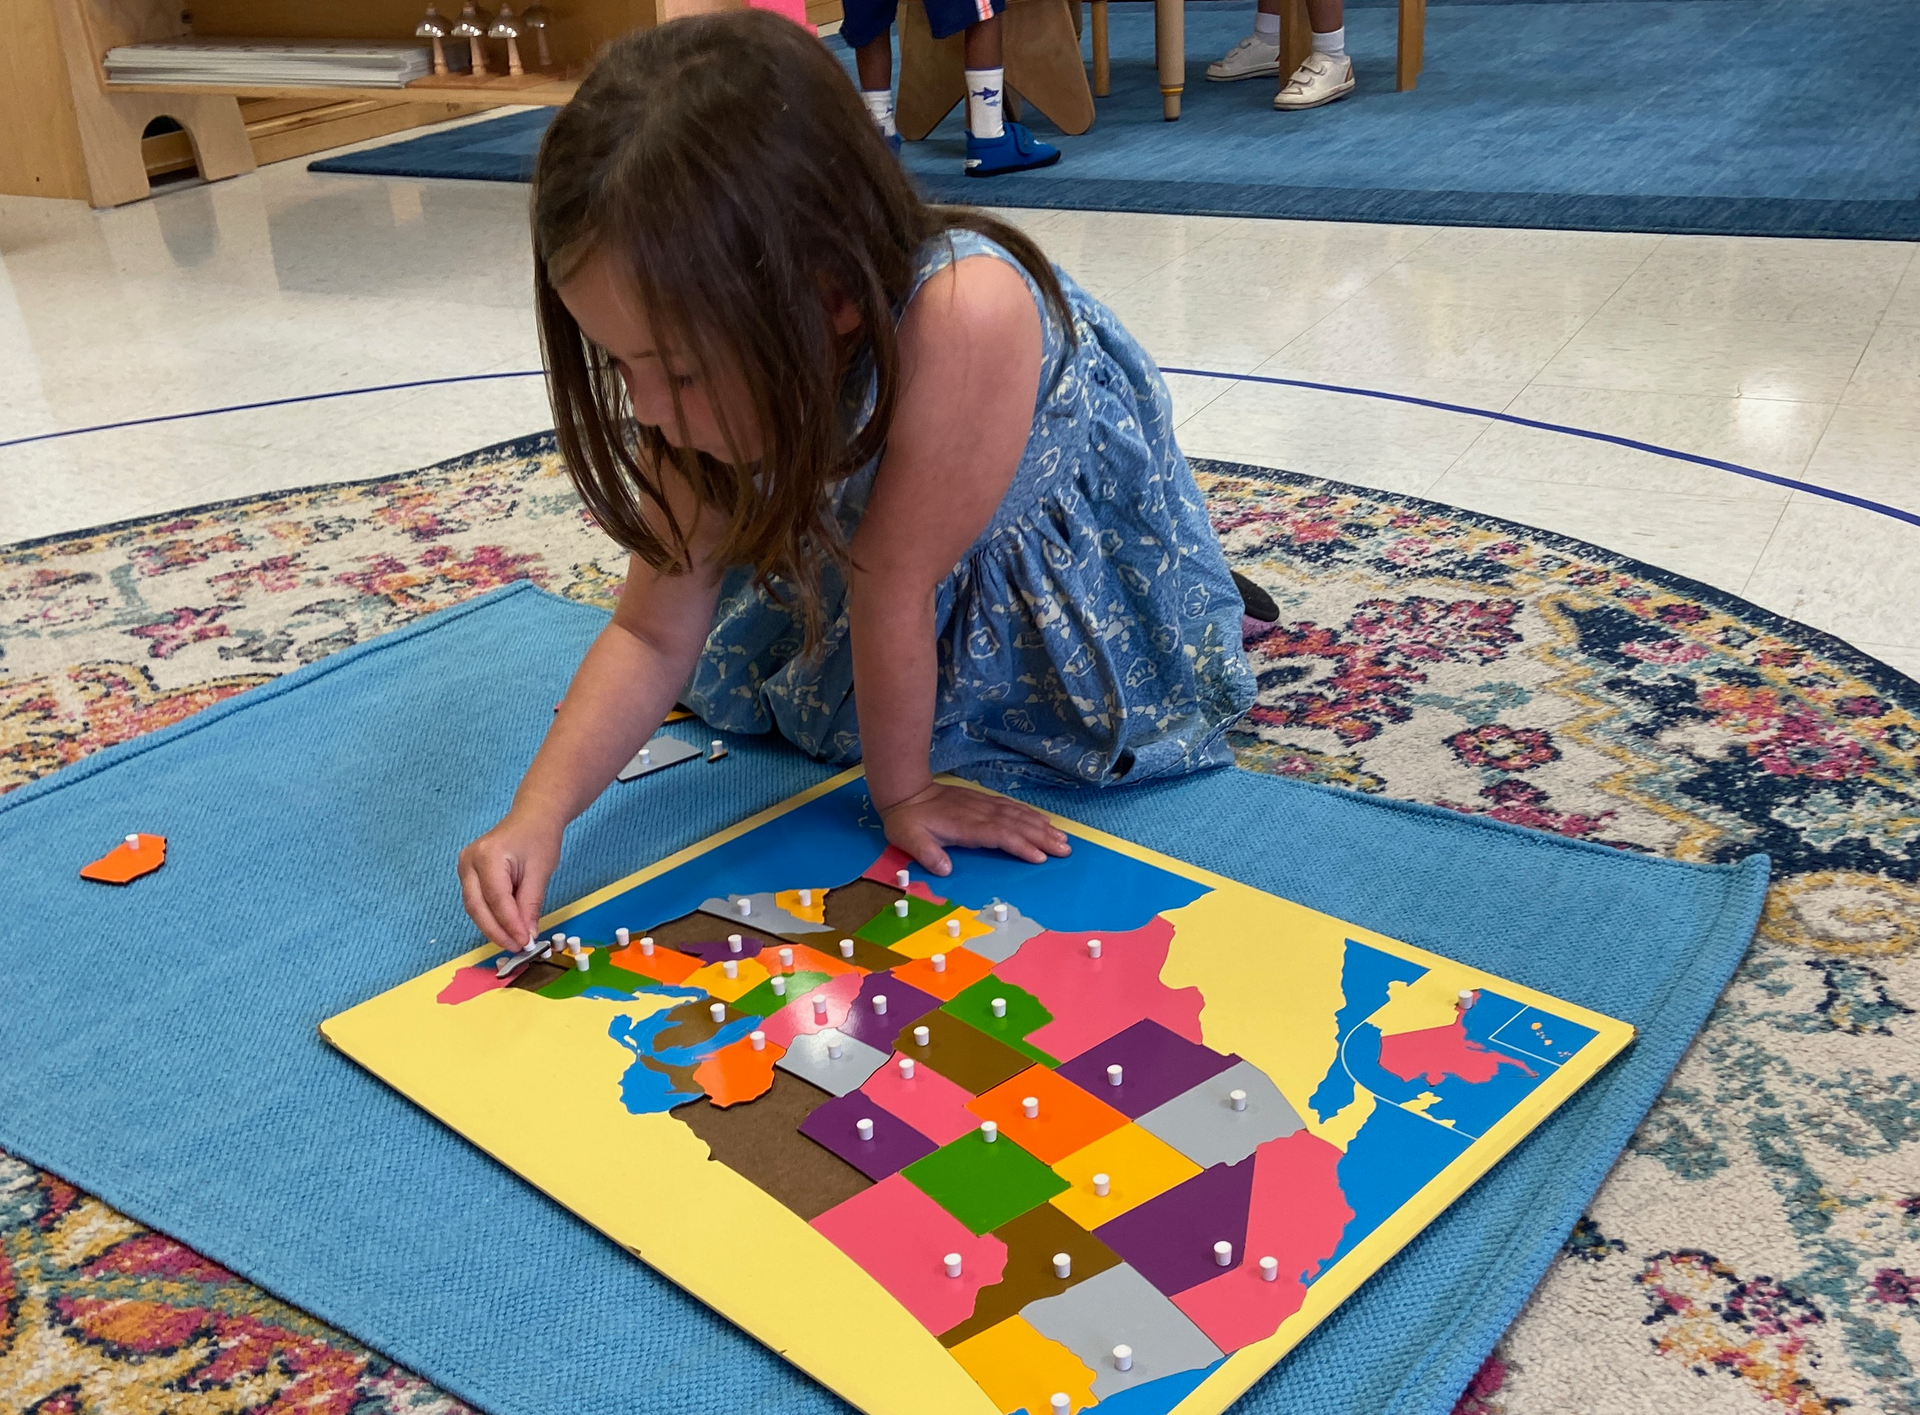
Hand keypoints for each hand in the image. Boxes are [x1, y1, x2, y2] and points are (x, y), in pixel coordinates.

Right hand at [458, 807, 563, 950]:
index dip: (510, 924)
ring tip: (513, 941)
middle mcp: (469, 861)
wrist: (533, 817)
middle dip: (497, 931)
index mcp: (487, 856)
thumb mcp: (540, 872)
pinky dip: (490, 917)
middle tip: (517, 948)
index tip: (525, 943)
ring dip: (492, 927)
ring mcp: (464, 867)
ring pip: (474, 907)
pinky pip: (476, 901)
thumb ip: (530, 905)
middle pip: (477, 906)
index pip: (496, 899)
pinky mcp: (468, 874)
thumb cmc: (539, 839)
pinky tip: (505, 928)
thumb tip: (528, 936)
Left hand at [880, 782, 1070, 874]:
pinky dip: (1030, 815)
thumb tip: (944, 868)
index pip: (1000, 835)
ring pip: (1019, 816)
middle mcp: (981, 814)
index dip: (1020, 845)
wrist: (907, 792)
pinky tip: (1043, 822)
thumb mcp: (909, 838)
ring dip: (1042, 827)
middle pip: (1017, 826)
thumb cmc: (908, 820)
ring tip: (1063, 838)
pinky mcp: (984, 802)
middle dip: (1042, 838)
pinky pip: (1012, 809)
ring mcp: (984, 806)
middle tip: (1065, 850)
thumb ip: (927, 853)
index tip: (1040, 857)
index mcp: (966, 826)